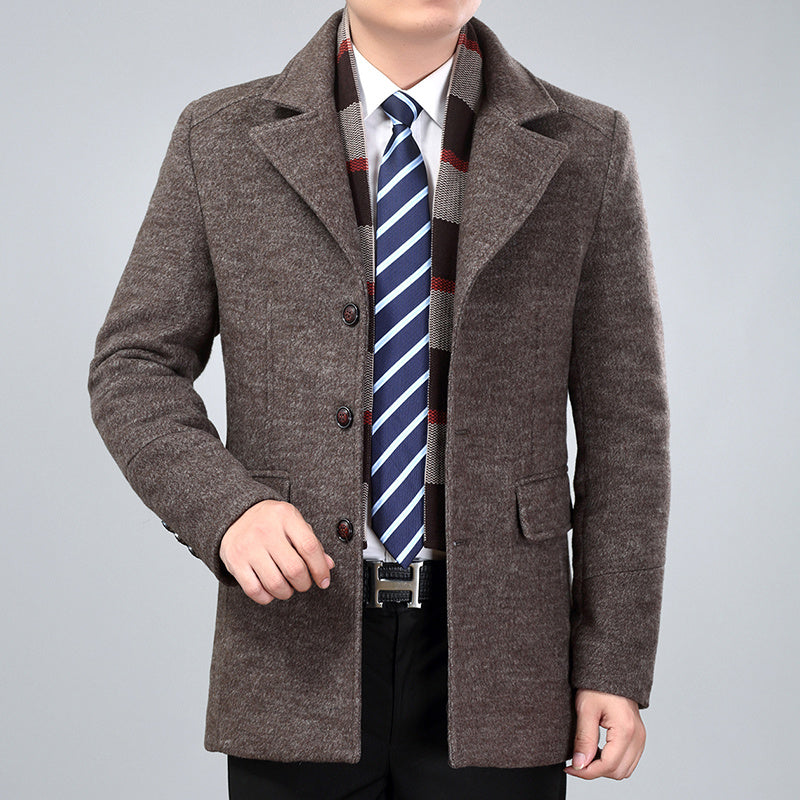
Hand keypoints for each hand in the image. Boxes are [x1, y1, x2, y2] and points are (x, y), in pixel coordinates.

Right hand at [219, 499, 334, 604]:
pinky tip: (270, 590)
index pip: (310, 547)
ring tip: (288, 587)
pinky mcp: (235, 561)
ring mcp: (248, 546)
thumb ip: (311, 542)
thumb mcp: (293, 522)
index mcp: (285, 516)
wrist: (236, 515)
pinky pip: (254, 590)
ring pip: (275, 584)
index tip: (324, 581)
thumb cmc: (271, 521)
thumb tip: (328, 565)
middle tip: (303, 583)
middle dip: (304, 583)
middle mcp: (266, 530)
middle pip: (294, 569)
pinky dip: (267, 597)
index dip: (320, 569)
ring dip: (287, 593)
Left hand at [563, 689, 645, 779]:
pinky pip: (628, 760)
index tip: (570, 768)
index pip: (607, 766)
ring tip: (586, 755)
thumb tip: (579, 765)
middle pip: (617, 772)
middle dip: (595, 771)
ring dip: (604, 768)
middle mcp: (637, 737)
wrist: (611, 671)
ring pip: (624, 770)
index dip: (586, 772)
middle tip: (575, 761)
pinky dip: (612, 762)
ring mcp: (640, 738)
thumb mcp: (586, 710)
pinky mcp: (638, 737)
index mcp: (626, 730)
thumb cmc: (597, 686)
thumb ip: (584, 739)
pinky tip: (597, 751)